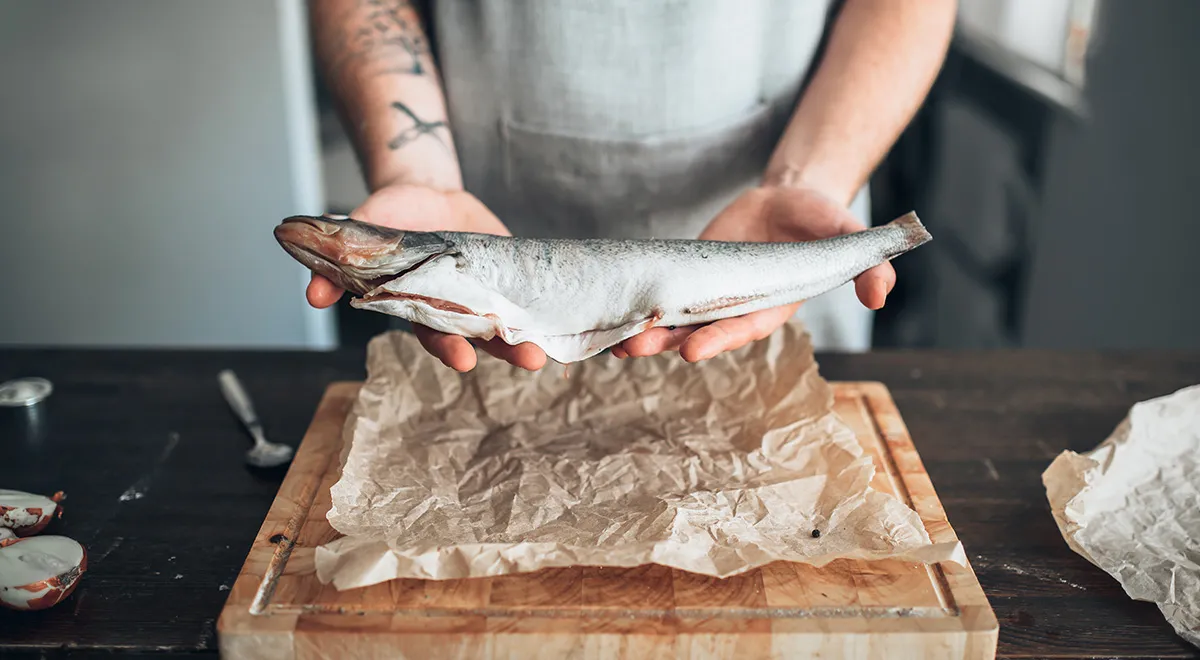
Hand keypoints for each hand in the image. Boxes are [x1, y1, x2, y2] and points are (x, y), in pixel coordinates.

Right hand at [306, 184, 547, 371]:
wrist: (425, 191)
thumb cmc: (389, 214)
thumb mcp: (362, 230)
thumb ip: (340, 265)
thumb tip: (313, 295)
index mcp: (421, 305)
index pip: (435, 334)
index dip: (449, 347)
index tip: (464, 360)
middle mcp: (457, 307)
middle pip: (484, 336)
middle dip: (507, 349)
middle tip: (531, 359)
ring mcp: (488, 292)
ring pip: (513, 322)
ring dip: (535, 335)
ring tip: (556, 347)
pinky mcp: (513, 274)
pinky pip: (537, 296)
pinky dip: (554, 309)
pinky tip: (580, 319)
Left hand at [613, 185, 894, 361]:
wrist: (790, 200)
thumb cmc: (820, 221)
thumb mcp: (844, 236)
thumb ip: (864, 265)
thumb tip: (881, 295)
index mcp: (771, 305)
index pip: (742, 329)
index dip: (718, 339)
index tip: (692, 350)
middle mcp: (736, 307)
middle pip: (699, 330)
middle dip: (668, 341)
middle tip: (637, 347)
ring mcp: (709, 293)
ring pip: (674, 319)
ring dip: (645, 331)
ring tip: (615, 338)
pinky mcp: (688, 274)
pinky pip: (661, 293)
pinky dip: (640, 303)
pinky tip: (611, 311)